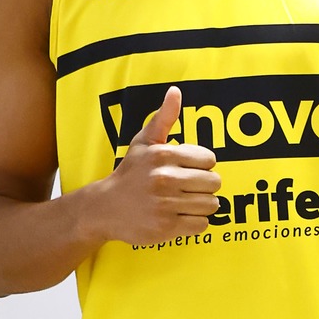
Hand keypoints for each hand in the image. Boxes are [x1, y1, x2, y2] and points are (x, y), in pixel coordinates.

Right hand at [87, 86, 220, 243]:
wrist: (103, 208)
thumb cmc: (130, 173)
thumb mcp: (143, 142)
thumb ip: (164, 118)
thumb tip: (175, 91)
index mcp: (163, 155)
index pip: (210, 160)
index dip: (201, 166)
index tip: (185, 169)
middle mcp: (164, 179)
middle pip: (214, 183)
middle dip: (203, 186)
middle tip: (185, 188)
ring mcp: (165, 205)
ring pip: (211, 204)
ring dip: (200, 205)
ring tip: (182, 202)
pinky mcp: (166, 227)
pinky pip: (203, 224)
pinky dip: (195, 222)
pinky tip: (178, 216)